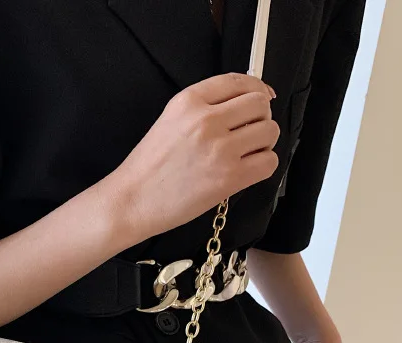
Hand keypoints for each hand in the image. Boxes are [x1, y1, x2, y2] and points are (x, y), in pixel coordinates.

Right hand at [109, 73, 279, 243]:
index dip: (257, 88)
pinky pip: (268, 162)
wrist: (132, 200)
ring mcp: (220, 149)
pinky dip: (264, 165)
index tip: (261, 97)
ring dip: (264, 142)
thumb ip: (202, 108)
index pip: (238, 81)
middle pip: (259, 104)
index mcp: (189, 102)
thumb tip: (243, 103)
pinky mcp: (229, 177)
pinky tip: (248, 169)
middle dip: (260, 117)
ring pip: (269, 131)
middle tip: (250, 131)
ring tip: (248, 153)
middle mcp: (206, 120)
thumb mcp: (169, 121)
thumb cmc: (147, 168)